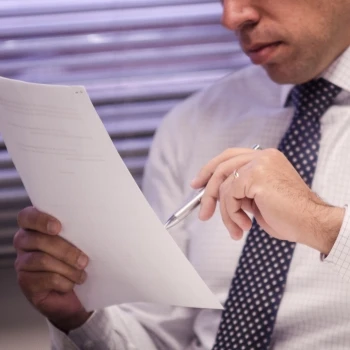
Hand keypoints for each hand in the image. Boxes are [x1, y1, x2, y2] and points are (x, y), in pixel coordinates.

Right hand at [14, 206, 90, 332]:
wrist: (77, 292)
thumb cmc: (77, 260)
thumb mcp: (78, 241)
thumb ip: (76, 230)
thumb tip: (91, 224)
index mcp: (35, 227)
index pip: (27, 217)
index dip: (40, 220)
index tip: (58, 227)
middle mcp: (24, 242)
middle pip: (38, 240)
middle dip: (66, 251)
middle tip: (84, 260)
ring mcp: (22, 263)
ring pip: (42, 260)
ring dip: (68, 269)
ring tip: (82, 275)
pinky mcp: (26, 283)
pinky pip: (46, 279)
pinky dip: (64, 282)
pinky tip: (72, 284)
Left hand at [191, 148, 344, 253]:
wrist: (310, 223)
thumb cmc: (288, 215)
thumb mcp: (257, 199)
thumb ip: (240, 191)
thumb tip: (217, 195)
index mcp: (264, 158)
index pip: (230, 157)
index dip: (211, 169)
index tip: (198, 183)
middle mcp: (262, 156)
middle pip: (221, 167)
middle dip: (208, 192)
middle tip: (203, 213)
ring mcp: (259, 163)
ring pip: (224, 186)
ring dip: (226, 213)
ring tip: (237, 228)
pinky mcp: (256, 175)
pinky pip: (229, 195)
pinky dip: (231, 213)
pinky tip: (245, 224)